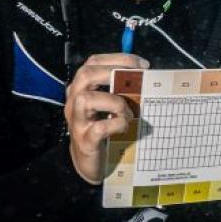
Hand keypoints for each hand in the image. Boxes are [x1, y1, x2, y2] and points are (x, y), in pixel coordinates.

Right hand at [66, 53, 147, 184]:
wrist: (90, 162)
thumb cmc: (105, 129)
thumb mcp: (111, 106)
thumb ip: (122, 89)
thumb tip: (146, 75)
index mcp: (81, 89)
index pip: (93, 63)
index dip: (118, 59)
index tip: (142, 65)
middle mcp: (74, 101)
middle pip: (85, 74)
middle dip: (114, 72)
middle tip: (136, 81)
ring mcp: (77, 121)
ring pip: (86, 99)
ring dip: (115, 102)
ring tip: (128, 112)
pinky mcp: (85, 141)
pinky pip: (99, 127)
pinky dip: (117, 124)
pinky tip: (125, 127)